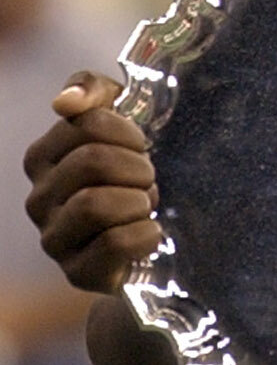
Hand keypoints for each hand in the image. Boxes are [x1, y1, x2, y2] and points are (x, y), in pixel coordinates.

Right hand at [24, 72, 160, 293]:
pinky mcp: (77, 273)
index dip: (127, 132)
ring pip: (95, 204)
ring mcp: (53, 239)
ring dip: (139, 200)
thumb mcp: (121, 121)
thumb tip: (64, 101)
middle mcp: (38, 199)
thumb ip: (94, 91)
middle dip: (136, 167)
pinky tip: (151, 232)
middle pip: (91, 162)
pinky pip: (113, 244)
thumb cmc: (132, 174)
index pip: (85, 124)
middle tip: (147, 180)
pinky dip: (145, 234)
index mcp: (42, 157)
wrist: (149, 240)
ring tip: (145, 205)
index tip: (141, 146)